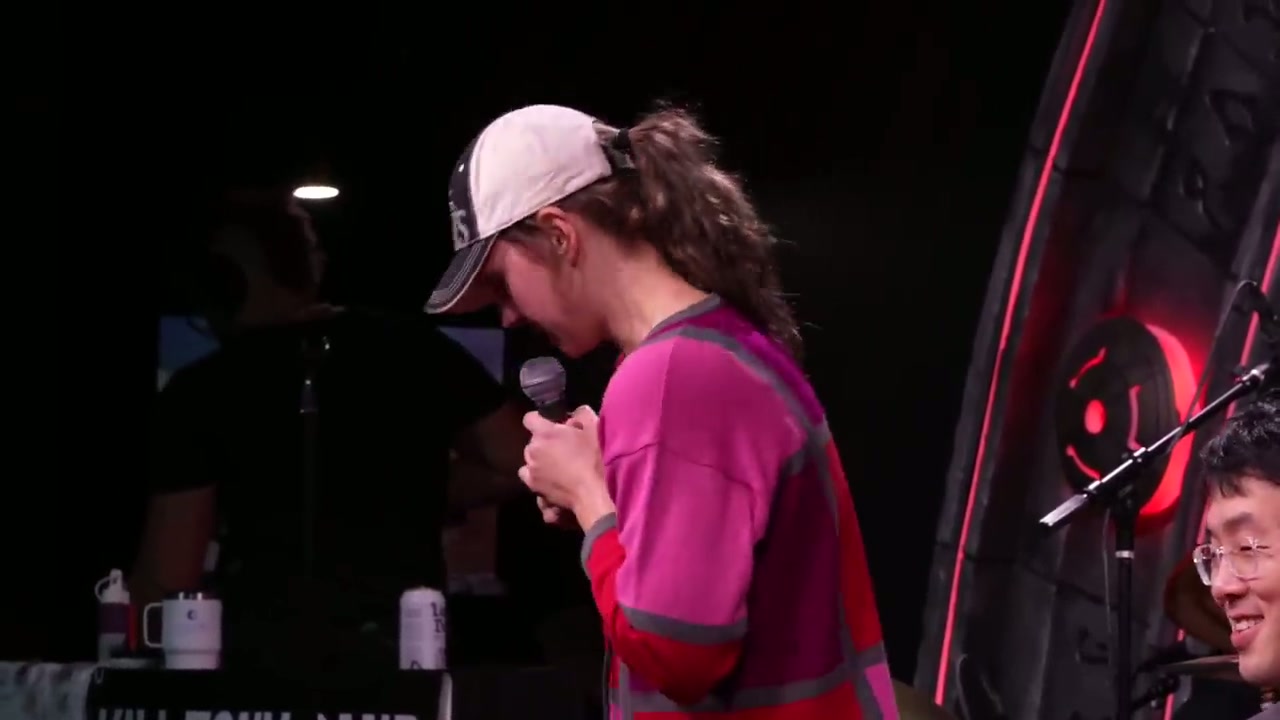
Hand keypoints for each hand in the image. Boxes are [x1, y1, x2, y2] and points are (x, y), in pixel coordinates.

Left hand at [519, 406, 614, 528]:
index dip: (539, 419)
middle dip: (544, 441)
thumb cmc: (593, 459)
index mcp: (545, 433)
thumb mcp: (594, 429)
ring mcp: (531, 469)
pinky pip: (528, 476)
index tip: (550, 424)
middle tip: (562, 446)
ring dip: (539, 459)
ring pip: (529, 459)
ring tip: (555, 464)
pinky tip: (548, 478)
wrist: (591, 492)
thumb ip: (582, 414)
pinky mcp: (533, 486)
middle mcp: (533, 449)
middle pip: (532, 440)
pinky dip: (536, 475)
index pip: (529, 418)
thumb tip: (574, 415)